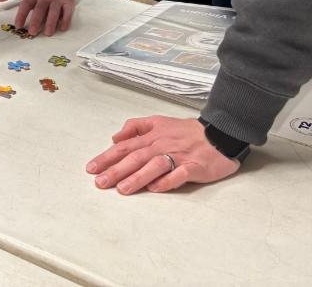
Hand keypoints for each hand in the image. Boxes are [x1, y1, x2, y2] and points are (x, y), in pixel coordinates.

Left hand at [0, 0, 75, 35]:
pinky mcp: (67, 2)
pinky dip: (65, 20)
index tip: (18, 26)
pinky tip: (62, 28)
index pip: (26, 5)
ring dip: (51, 23)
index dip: (21, 16)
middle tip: (32, 32)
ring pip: (54, 12)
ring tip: (47, 33)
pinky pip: (67, 12)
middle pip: (40, 10)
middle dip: (36, 22)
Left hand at [85, 116, 240, 194]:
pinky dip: (167, 181)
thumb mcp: (158, 121)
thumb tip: (115, 137)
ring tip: (122, 189)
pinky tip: (155, 188)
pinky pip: (179, 174)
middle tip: (100, 182)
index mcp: (152, 135)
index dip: (107, 157)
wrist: (220, 133)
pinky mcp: (195, 166)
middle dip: (116, 170)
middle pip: (136, 157)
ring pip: (154, 166)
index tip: (91, 168)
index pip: (125, 146)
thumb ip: (135, 127)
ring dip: (137, 177)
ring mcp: (179, 156)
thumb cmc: (187, 131)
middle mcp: (162, 145)